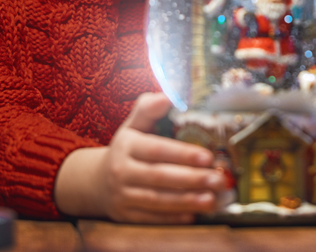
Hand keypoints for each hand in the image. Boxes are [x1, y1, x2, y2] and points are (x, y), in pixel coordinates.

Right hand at [55, 93, 226, 222]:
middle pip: (159, 177)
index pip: (156, 150)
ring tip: (212, 199)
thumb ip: (148, 109)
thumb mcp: (132, 125)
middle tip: (218, 179)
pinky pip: (151, 218)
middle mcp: (121, 171)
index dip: (182, 154)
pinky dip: (172, 218)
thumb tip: (168, 96)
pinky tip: (193, 215)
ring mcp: (122, 195)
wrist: (96, 181)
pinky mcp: (125, 216)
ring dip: (187, 201)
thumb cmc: (126, 148)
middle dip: (191, 179)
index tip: (208, 157)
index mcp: (127, 146)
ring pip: (157, 200)